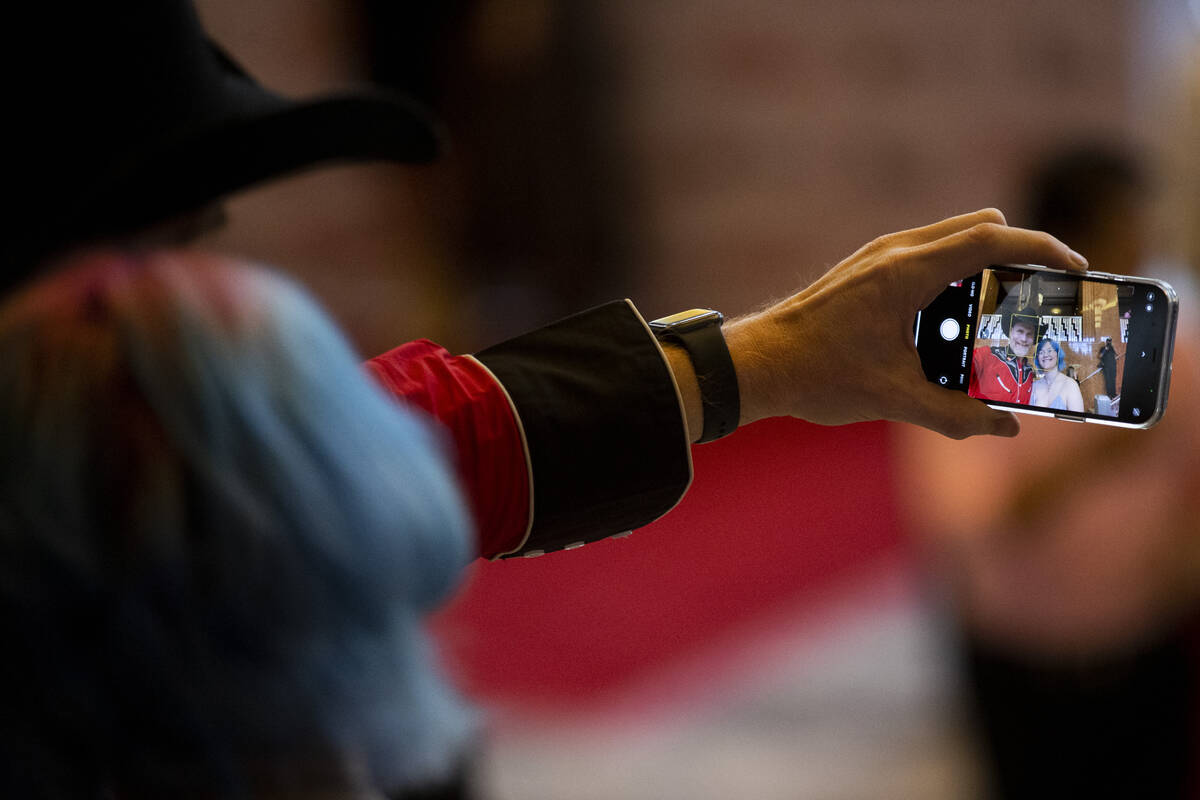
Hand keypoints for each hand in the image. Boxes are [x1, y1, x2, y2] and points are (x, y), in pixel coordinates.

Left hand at [722, 208, 1087, 438]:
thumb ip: (956, 414)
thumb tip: (1004, 426)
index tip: (1075, 267)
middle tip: (1046, 292)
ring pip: (951, 239)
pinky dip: (953, 275)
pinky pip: (926, 256)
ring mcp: (876, 256)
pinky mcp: (865, 270)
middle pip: (977, 228)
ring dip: (984, 264)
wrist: (755, 365)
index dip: (1041, 249)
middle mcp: (893, 252)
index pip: (990, 239)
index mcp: (906, 272)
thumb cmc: (816, 374)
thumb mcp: (894, 399)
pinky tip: (954, 322)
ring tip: (1005, 309)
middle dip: (1019, 254)